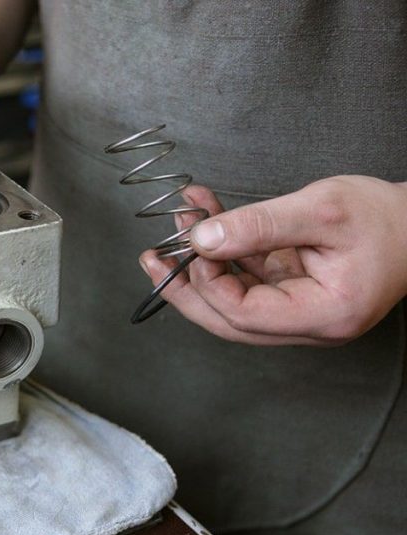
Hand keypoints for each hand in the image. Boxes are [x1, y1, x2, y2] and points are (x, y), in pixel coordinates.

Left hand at [140, 176, 406, 345]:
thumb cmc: (388, 217)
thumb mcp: (321, 211)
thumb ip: (259, 225)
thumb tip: (201, 238)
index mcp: (323, 315)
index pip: (244, 315)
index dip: (208, 284)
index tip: (189, 248)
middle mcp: (309, 324)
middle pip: (229, 320)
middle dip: (186, 287)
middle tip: (152, 259)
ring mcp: (300, 310)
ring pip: (234, 298)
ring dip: (203, 260)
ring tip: (179, 221)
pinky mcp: (295, 291)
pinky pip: (250, 278)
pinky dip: (226, 250)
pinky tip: (207, 217)